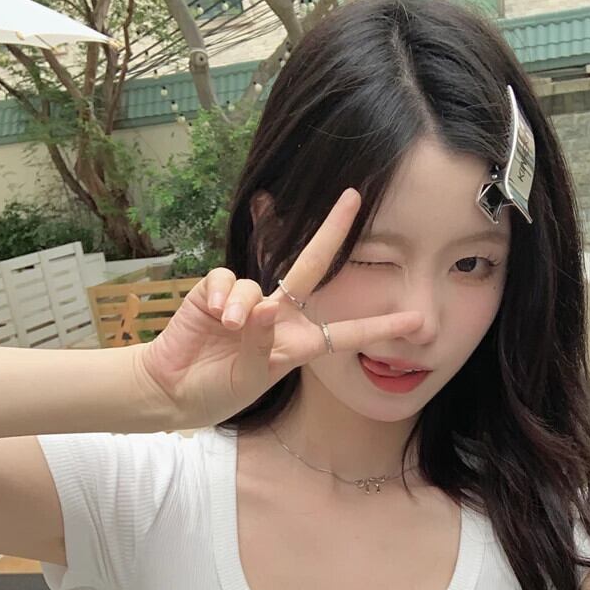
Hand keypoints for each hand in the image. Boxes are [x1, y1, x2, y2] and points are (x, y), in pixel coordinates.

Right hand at [137, 188, 423, 429]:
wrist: (174, 391)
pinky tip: (214, 314)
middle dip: (332, 232)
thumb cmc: (220, 389)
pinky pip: (225, 281)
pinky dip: (221, 296)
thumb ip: (263, 342)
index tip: (416, 320)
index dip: (378, 326)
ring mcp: (246, 302)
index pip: (344, 332)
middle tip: (353, 198)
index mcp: (298, 343)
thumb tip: (264, 307)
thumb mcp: (253, 375)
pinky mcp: (212, 293)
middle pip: (310, 267)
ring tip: (231, 326)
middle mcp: (277, 316)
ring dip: (244, 306)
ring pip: (256, 284)